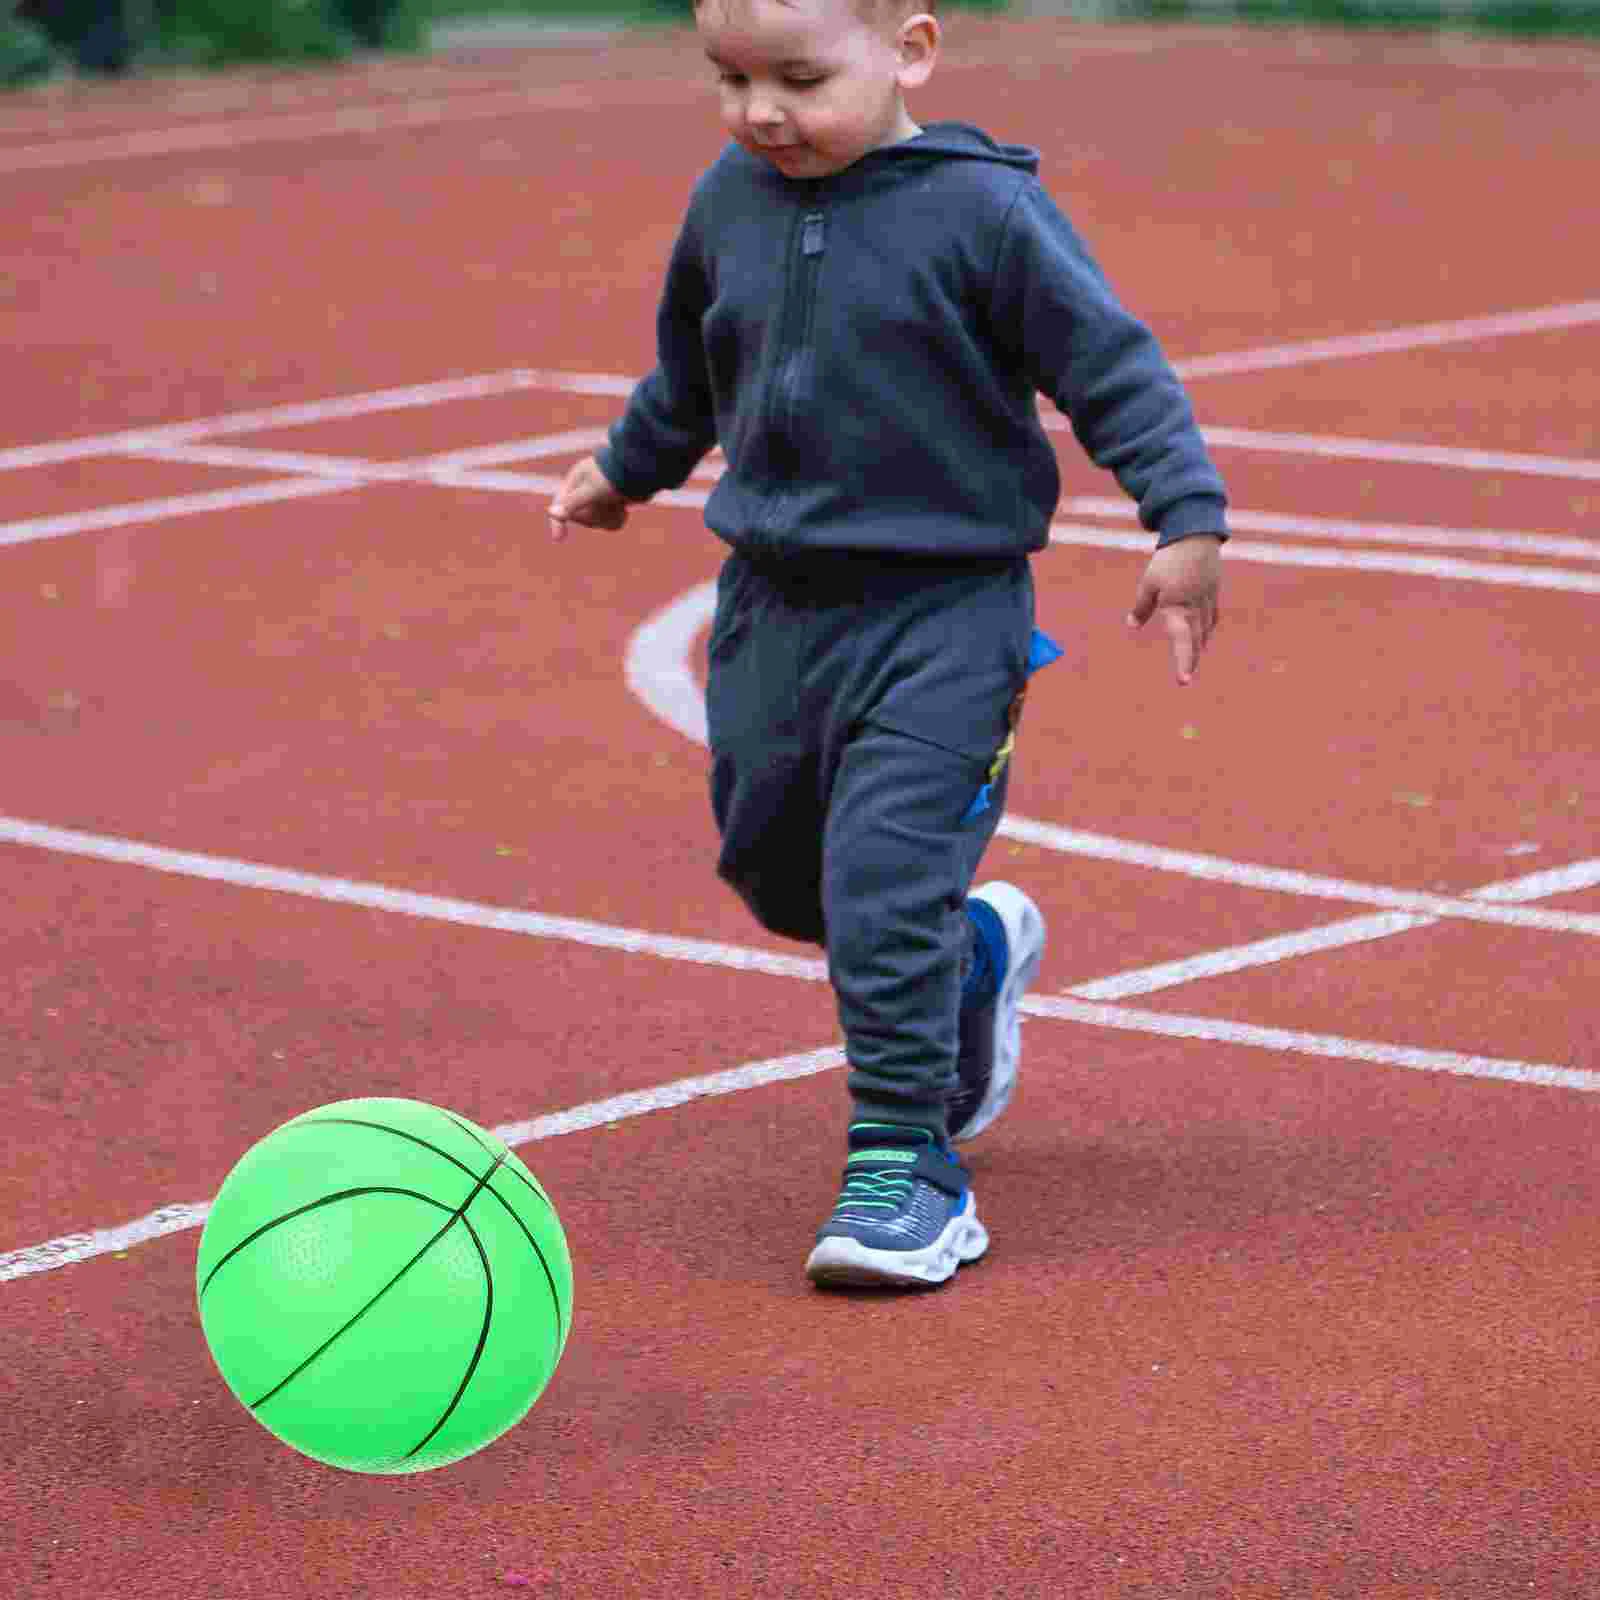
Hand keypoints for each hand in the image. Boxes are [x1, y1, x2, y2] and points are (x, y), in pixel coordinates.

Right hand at [548, 455, 628, 539]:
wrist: (645, 470)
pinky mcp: (614, 504)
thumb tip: (552, 513)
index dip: (558, 522)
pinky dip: (617, 518)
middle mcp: (586, 488)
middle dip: (595, 516)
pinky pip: (609, 522)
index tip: (558, 539)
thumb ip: (572, 503)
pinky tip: (624, 509)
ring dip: (608, 517)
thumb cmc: (615, 476)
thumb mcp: (591, 490)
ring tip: (619, 504)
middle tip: (608, 503)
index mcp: (576, 480)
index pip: (560, 504)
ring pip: (596, 521)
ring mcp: (600, 497)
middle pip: (581, 516)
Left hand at [1126, 534, 1222, 684]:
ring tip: (1191, 661)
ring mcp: (1207, 600)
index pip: (1182, 640)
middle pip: (1196, 640)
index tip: (1183, 680)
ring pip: (1205, 629)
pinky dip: (1206, 628)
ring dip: (1198, 645)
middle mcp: (1196, 607)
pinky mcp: (1213, 592)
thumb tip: (1132, 625)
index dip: (1183, 661)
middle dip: (1190, 659)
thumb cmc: (1169, 559)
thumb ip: (1142, 606)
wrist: (1196, 534)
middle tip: (1185, 678)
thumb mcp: (1149, 582)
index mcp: (1179, 606)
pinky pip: (1211, 616)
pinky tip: (1202, 634)